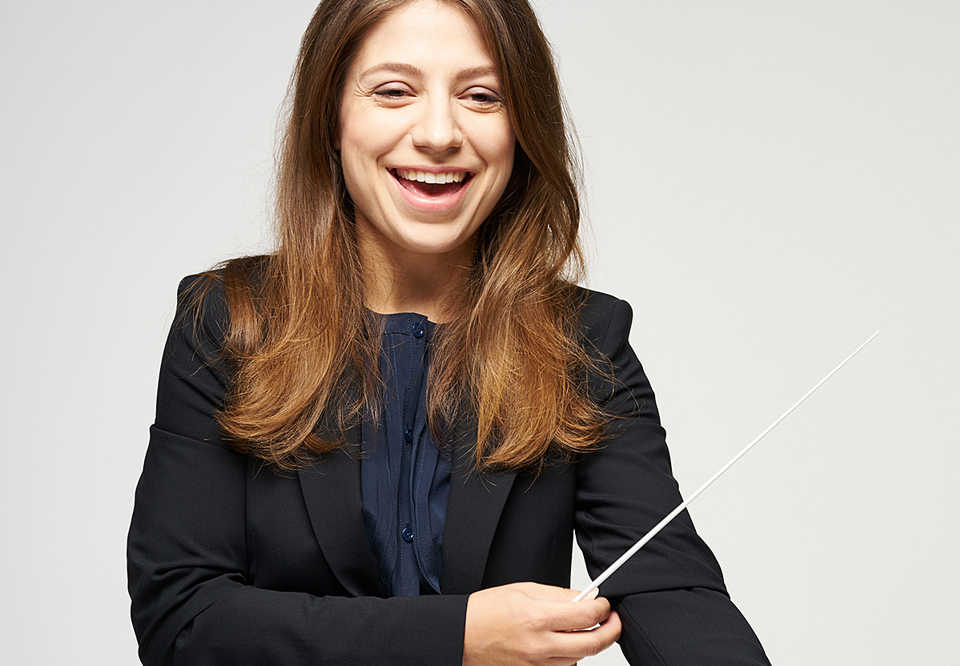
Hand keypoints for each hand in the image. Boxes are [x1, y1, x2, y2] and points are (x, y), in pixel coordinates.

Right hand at [463, 582, 621, 664]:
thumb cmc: (486, 611)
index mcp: (537, 617)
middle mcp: (540, 645)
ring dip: (590, 643)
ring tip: (585, 628)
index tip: (605, 604)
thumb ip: (558, 594)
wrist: (461, 636)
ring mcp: (537, 664)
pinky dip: (571, 655)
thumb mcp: (523, 590)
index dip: (603, 608)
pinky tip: (565, 642)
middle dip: (611, 630)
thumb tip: (585, 597)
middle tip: (613, 620)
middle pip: (592, 643)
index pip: (587, 614)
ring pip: (580, 658)